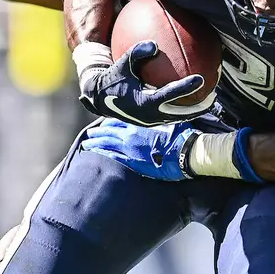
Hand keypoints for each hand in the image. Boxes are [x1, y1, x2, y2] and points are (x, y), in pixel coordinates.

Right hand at [79, 40, 210, 124]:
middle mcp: (151, 116)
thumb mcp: (121, 64)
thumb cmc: (112, 79)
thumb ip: (136, 53)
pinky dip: (185, 108)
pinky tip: (195, 98)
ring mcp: (153, 121)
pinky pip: (174, 115)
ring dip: (195, 110)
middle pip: (182, 114)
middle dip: (199, 107)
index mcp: (144, 103)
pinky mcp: (153, 121)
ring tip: (210, 100)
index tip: (200, 78)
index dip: (185, 87)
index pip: (169, 95)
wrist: (100, 99)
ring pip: (180, 117)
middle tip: (214, 95)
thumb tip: (154, 44)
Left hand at [83, 119, 197, 180]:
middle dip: (98, 132)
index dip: (110, 121)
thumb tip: (167, 110)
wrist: (188, 152)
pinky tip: (94, 155)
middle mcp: (132, 134)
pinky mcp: (133, 162)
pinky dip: (102, 154)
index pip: (120, 120)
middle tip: (89, 134)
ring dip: (95, 143)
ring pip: (106, 143)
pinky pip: (112, 157)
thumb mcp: (172, 121)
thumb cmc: (184, 136)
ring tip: (86, 144)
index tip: (105, 123)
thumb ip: (163, 118)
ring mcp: (130, 149)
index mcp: (140, 123)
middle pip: (109, 131)